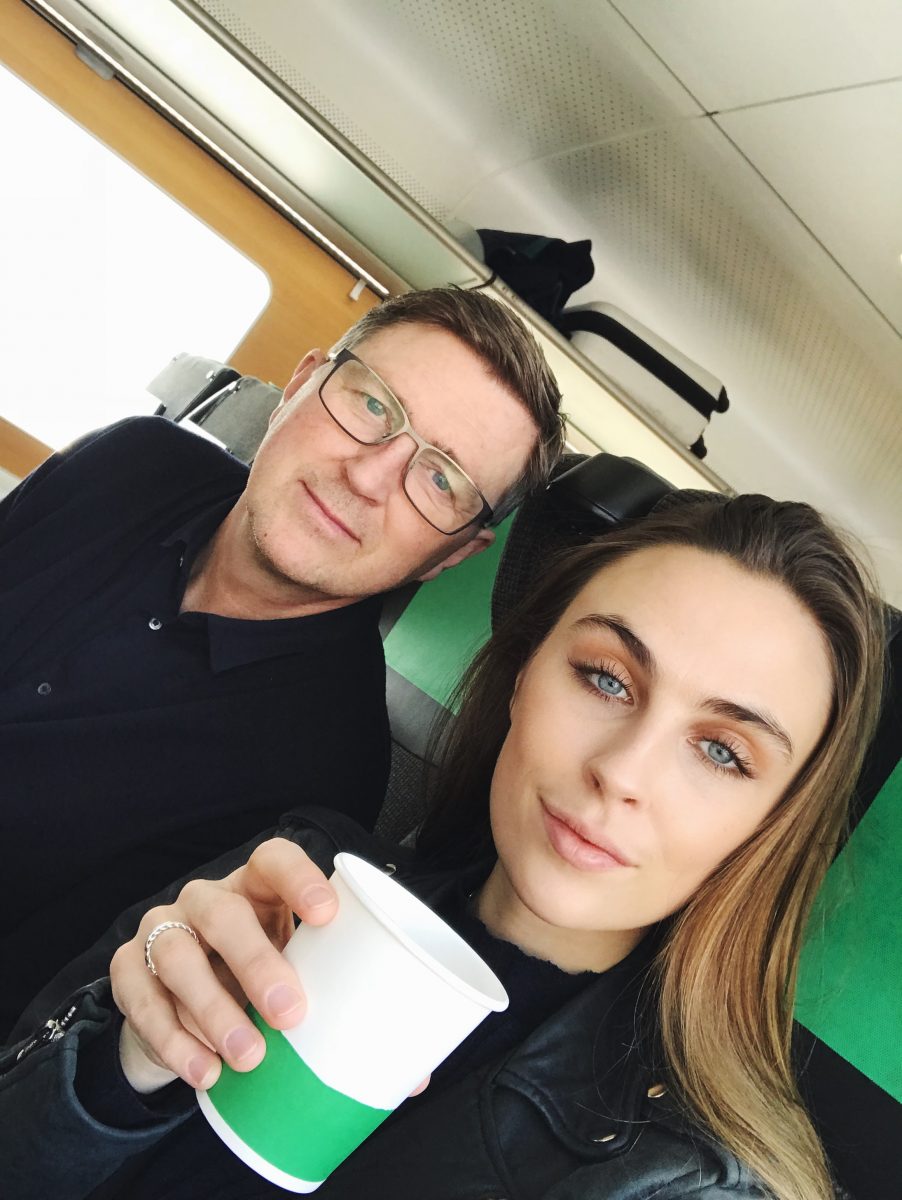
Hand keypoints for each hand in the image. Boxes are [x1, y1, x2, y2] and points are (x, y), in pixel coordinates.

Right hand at [111, 838, 337, 1090]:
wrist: (184, 1010)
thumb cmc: (257, 981)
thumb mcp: (292, 973)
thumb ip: (335, 998)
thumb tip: (403, 1068)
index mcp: (256, 888)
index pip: (274, 860)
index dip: (299, 879)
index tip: (327, 915)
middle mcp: (205, 899)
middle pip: (224, 914)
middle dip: (256, 962)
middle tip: (289, 1012)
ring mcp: (161, 928)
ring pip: (178, 957)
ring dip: (214, 1010)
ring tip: (248, 1056)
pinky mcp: (128, 968)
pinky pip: (144, 1000)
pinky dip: (175, 1041)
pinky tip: (205, 1072)